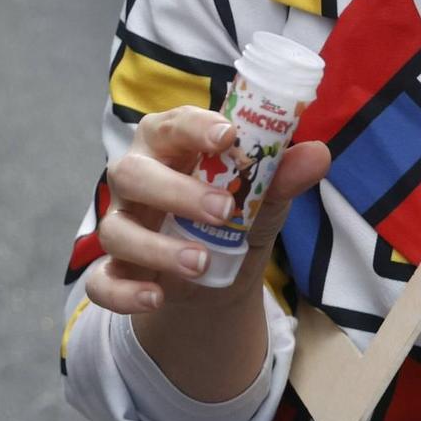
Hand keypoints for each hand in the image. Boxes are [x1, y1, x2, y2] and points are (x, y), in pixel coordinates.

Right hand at [84, 106, 330, 314]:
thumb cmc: (234, 211)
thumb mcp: (263, 195)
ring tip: (201, 264)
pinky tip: (156, 297)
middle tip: (223, 211)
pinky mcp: (115, 267)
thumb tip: (318, 155)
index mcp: (169, 143)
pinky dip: (124, 292)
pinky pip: (101, 281)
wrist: (219, 272)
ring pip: (115, 229)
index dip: (195, 127)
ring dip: (157, 247)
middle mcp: (136, 177)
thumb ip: (282, 174)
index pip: (171, 123)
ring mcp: (122, 222)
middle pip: (130, 172)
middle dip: (176, 192)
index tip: (227, 138)